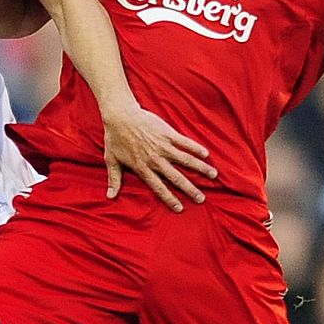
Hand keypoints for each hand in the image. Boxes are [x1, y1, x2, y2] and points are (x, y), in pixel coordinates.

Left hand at [99, 101, 218, 211]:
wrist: (120, 115)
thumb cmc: (114, 138)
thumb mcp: (112, 161)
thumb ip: (114, 180)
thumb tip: (110, 196)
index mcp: (142, 168)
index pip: (159, 187)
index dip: (170, 198)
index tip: (180, 208)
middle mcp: (155, 159)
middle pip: (176, 177)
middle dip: (190, 189)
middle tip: (201, 198)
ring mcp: (163, 146)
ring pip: (185, 160)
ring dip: (200, 168)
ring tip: (213, 175)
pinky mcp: (167, 133)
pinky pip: (185, 142)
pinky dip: (196, 148)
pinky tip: (206, 154)